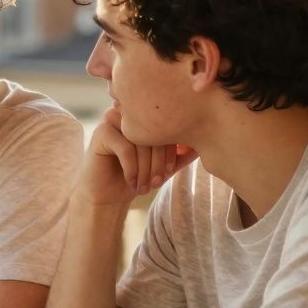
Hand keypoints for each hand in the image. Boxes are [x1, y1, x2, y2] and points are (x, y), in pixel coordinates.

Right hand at [81, 106, 196, 206]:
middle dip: (158, 163)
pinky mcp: (101, 132)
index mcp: (145, 115)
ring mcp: (113, 119)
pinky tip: (131, 182)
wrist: (107, 194)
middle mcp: (130, 112)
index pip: (167, 126)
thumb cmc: (137, 176)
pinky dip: (132, 169)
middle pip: (154, 133)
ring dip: (145, 168)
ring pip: (140, 141)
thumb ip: (182, 154)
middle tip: (157, 183)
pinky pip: (125, 149)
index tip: (169, 171)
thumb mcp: (164, 165)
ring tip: (145, 186)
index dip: (171, 150)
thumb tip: (206, 144)